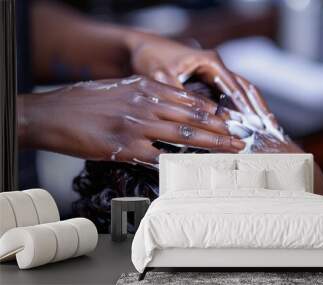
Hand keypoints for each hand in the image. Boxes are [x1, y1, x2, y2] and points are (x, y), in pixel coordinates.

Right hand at [18, 76, 244, 163]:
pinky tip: (194, 169)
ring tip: (229, 152)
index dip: (212, 111)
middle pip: (192, 117)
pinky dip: (178, 164)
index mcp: (146, 88)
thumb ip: (147, 93)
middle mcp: (145, 105)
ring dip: (210, 145)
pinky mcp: (124, 147)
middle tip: (241, 138)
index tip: (229, 119)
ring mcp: (136, 126)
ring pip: (182, 135)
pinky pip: (158, 157)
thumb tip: (171, 103)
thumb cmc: (85, 101)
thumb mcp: (120, 88)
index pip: (189, 99)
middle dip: (220, 129)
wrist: (52, 113)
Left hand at [126, 34, 272, 119]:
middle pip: (246, 89)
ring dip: (254, 111)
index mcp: (210, 62)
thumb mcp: (161, 75)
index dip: (245, 108)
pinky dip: (240, 111)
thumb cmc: (151, 57)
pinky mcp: (210, 83)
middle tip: (271, 130)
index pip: (235, 87)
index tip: (254, 125)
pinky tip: (246, 126)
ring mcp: (215, 75)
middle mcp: (217, 67)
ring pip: (242, 93)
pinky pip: (231, 98)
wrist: (143, 48)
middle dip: (259, 109)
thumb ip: (177, 93)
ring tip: (266, 130)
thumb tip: (191, 117)